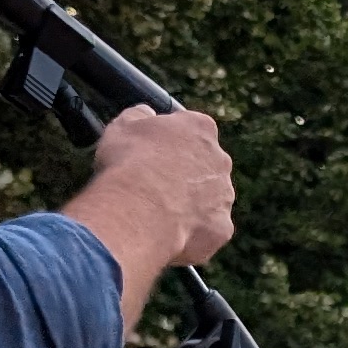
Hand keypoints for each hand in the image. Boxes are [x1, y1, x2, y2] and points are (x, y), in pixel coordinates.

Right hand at [64, 104, 236, 315]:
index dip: (170, 143)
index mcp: (201, 128)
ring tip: (156, 215)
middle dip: (183, 176)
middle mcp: (220, 160)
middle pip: (204, 167)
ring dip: (188, 206)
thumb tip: (145, 113)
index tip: (152, 154)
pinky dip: (190, 234)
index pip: (192, 129)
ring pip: (208, 201)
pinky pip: (207, 231)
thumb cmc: (129, 163)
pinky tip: (166, 235)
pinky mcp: (221, 228)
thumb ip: (139, 115)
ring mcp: (224, 196)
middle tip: (153, 187)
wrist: (139, 209)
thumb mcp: (123, 125)